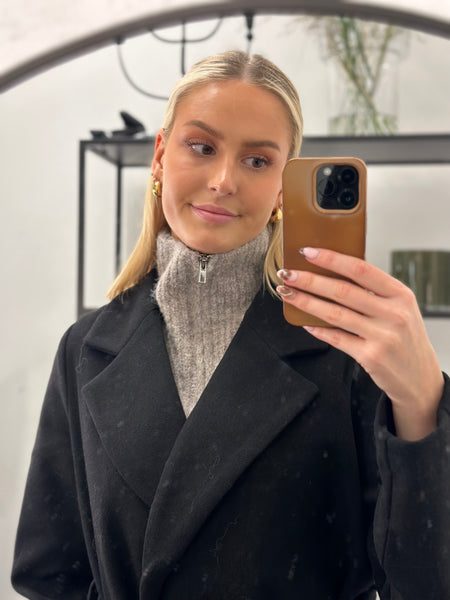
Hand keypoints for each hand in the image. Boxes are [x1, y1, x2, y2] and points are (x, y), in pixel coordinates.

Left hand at [277, 247, 443, 440]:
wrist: (420, 378)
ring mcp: (382, 336)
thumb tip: (331, 274)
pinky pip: (336, 338)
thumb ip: (374, 293)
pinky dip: (318, 329)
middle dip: (309, 280)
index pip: (361, 269)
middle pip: (342, 291)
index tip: (307, 252)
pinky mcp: (370, 356)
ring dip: (306, 302)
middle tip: (287, 273)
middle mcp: (393, 313)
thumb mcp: (400, 309)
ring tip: (288, 293)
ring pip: (335, 314)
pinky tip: (304, 323)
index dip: (331, 259)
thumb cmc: (405, 338)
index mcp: (400, 294)